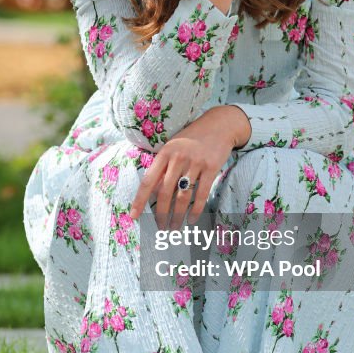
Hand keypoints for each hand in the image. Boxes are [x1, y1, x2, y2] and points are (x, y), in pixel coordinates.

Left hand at [130, 106, 248, 228]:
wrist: (219, 124)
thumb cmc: (192, 138)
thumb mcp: (173, 147)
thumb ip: (162, 168)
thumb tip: (151, 193)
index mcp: (164, 153)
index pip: (148, 180)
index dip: (139, 200)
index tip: (133, 216)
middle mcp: (178, 157)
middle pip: (165, 192)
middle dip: (161, 214)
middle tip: (160, 227)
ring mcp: (195, 162)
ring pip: (183, 196)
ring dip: (177, 216)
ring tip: (174, 228)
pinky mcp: (212, 167)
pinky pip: (201, 194)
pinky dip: (196, 210)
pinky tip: (191, 220)